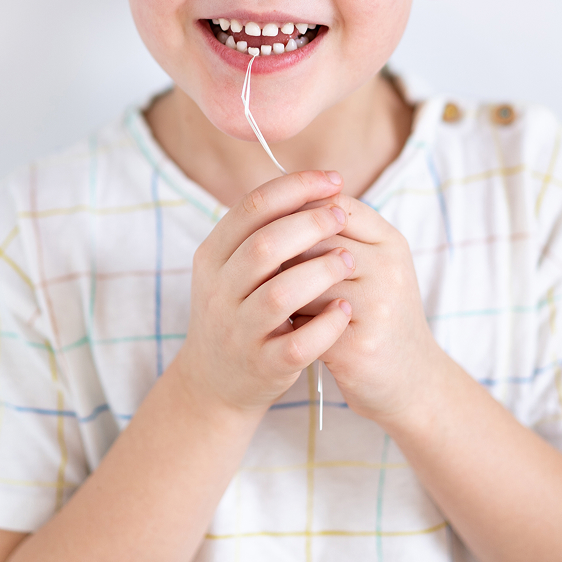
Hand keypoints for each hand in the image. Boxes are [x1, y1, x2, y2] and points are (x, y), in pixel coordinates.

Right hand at [174, 171, 353, 413]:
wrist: (214, 382)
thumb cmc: (239, 309)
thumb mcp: (234, 267)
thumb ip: (264, 230)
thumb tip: (317, 185)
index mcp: (212, 257)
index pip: (252, 208)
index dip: (296, 187)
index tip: (333, 179)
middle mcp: (219, 292)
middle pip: (264, 246)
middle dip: (310, 224)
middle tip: (341, 216)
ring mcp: (239, 331)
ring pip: (280, 294)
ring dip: (321, 272)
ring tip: (349, 261)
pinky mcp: (262, 366)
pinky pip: (298, 343)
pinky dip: (326, 325)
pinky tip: (345, 310)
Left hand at [289, 196, 438, 423]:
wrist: (412, 381)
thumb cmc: (380, 316)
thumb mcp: (374, 266)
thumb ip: (337, 234)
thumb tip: (278, 205)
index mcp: (390, 241)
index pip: (332, 205)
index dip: (297, 216)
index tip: (278, 234)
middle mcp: (388, 267)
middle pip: (313, 239)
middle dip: (285, 255)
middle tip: (271, 273)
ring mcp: (375, 306)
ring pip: (302, 278)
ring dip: (283, 289)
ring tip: (281, 302)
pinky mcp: (356, 344)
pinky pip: (302, 320)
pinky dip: (289, 323)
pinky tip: (291, 330)